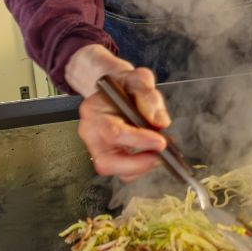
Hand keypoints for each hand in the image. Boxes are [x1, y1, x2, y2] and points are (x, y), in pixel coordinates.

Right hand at [66, 44, 169, 180]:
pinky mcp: (106, 156)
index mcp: (93, 110)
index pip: (113, 133)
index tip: (161, 142)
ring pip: (113, 170)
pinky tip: (151, 153)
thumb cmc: (124, 84)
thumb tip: (159, 122)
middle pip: (105, 162)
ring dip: (139, 167)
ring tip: (158, 152)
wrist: (115, 88)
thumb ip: (149, 97)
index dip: (139, 140)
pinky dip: (139, 166)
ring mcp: (95, 147)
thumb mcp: (139, 79)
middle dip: (136, 164)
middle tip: (160, 157)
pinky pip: (121, 171)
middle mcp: (90, 132)